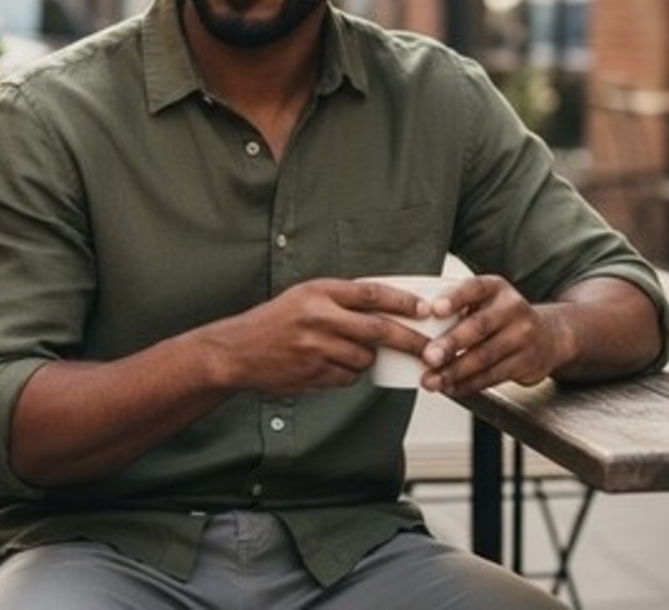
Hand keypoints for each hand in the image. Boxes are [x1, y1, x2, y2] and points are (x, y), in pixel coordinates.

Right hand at [210, 277, 433, 394]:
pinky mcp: (314, 374)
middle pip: (379, 330)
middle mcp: (319, 317)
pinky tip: (330, 363)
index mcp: (319, 292)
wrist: (239, 350)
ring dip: (368, 357)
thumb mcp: (305, 294)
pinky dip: (349, 372)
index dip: (402, 301)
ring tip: (348, 350)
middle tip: (430, 347)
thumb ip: (341, 298)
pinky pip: (348, 377)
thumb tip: (387, 307)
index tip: (424, 309)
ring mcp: (316, 348)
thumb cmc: (276, 319)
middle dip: (409, 339)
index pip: (371, 294)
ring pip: (365, 357)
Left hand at [418, 275, 572, 396]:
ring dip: (455, 371)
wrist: (548, 336)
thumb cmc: (500, 316)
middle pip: (478, 326)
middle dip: (451, 344)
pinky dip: (468, 384)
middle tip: (428, 356)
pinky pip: (492, 376)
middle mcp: (512, 308)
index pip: (473, 288)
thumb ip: (458, 307)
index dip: (454, 298)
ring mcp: (522, 336)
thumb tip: (416, 323)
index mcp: (495, 287)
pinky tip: (450, 387)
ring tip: (432, 380)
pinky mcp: (526, 362)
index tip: (434, 309)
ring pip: (484, 356)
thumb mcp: (485, 300)